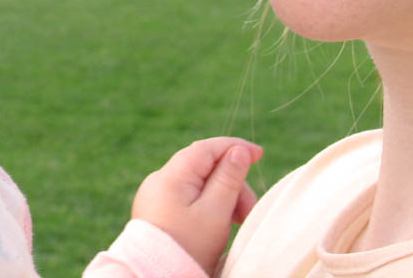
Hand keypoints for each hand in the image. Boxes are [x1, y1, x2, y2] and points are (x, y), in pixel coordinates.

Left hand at [131, 137, 261, 274]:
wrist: (153, 276)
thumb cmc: (188, 246)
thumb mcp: (215, 212)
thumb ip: (228, 179)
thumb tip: (238, 151)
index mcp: (171, 175)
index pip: (206, 149)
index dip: (234, 148)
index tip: (259, 154)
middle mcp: (158, 181)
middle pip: (203, 168)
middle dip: (231, 184)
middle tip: (250, 211)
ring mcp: (155, 196)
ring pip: (197, 185)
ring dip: (222, 197)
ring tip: (238, 221)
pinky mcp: (156, 212)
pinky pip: (186, 198)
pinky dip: (207, 205)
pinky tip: (219, 223)